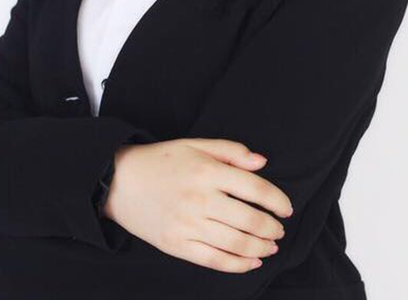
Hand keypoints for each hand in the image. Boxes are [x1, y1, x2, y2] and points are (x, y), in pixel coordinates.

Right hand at [104, 138, 293, 272]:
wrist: (120, 181)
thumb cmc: (160, 160)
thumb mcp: (195, 144)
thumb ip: (231, 151)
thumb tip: (262, 162)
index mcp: (207, 171)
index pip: (254, 187)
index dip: (277, 200)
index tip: (287, 207)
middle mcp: (200, 199)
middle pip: (249, 219)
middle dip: (272, 227)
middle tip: (280, 228)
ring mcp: (188, 225)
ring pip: (236, 243)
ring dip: (261, 247)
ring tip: (271, 245)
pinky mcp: (178, 245)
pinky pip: (215, 260)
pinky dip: (238, 264)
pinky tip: (252, 261)